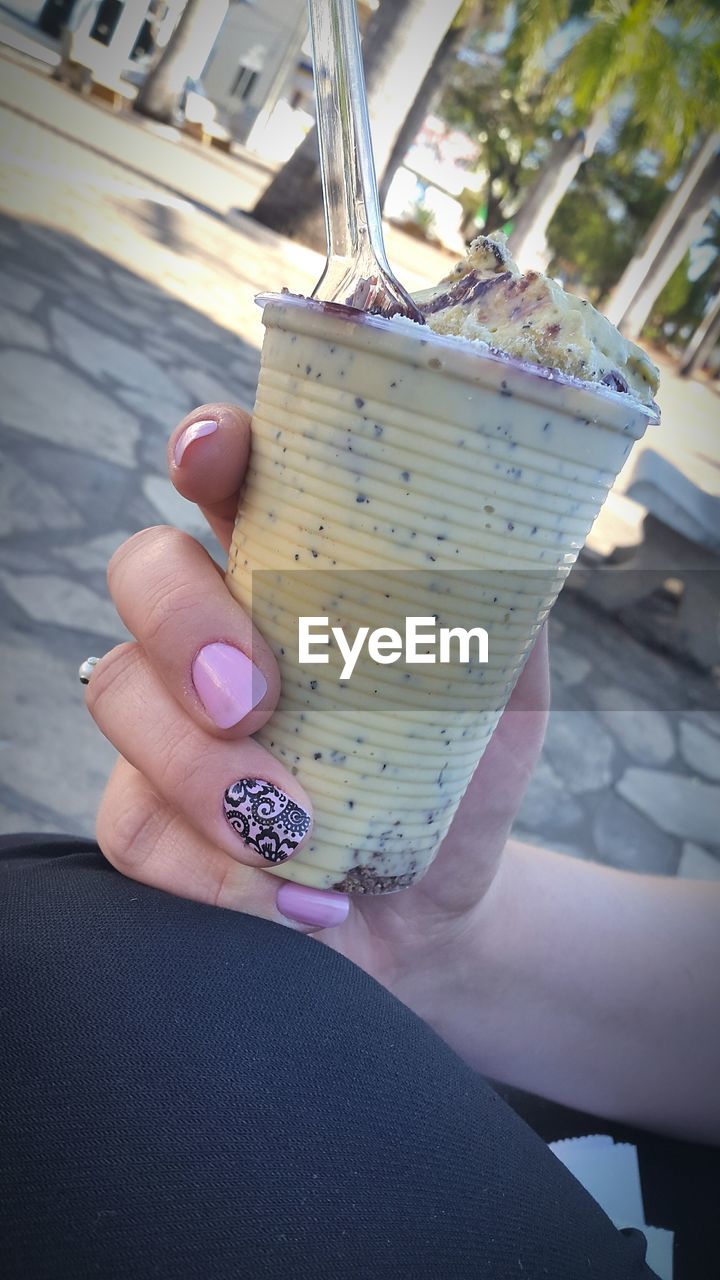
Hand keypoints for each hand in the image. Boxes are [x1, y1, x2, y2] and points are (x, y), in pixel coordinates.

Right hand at [87, 404, 548, 1013]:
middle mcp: (217, 628)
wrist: (435, 911)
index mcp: (293, 570)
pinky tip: (296, 902)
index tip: (209, 462)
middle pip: (141, 570)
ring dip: (198, 769)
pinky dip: (209, 871)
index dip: (206, 449)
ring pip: (117, 694)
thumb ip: (500, 618)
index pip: (229, 476)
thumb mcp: (503, 693)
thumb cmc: (457, 779)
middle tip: (256, 702)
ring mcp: (172, 722)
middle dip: (184, 625)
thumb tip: (514, 546)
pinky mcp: (153, 816)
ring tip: (295, 832)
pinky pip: (129, 824)